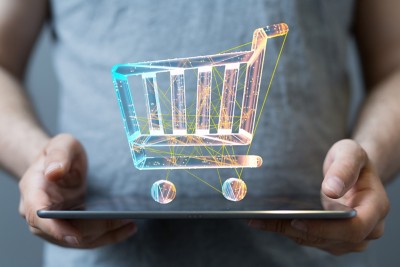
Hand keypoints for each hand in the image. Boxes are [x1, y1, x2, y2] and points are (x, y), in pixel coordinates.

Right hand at [18, 134, 136, 247]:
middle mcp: (41, 215)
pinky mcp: (71, 228)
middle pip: (65, 231)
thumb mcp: (61, 145)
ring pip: (80, 239)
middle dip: (95, 229)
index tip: (74, 236)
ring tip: (130, 224)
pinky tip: (128, 228)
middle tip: (122, 219)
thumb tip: (54, 172)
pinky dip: (109, 235)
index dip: (55, 229)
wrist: (58, 164)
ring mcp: (56, 225)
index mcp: (33, 193)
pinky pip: (89, 238)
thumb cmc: (59, 154)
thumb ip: (58, 155)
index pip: (38, 216)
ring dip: (106, 235)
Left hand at [248, 139, 389, 254]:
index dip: (325, 228)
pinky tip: (263, 221)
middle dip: (299, 230)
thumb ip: (344, 168)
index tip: (297, 220)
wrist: (353, 170)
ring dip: (287, 232)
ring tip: (258, 220)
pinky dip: (286, 230)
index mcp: (375, 208)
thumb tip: (331, 190)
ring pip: (317, 242)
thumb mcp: (351, 153)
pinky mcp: (332, 238)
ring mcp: (349, 237)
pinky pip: (309, 238)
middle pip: (332, 239)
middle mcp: (366, 228)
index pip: (353, 228)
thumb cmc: (353, 160)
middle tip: (268, 219)